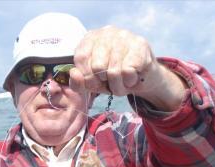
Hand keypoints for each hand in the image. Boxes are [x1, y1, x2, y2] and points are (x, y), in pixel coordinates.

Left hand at [70, 26, 185, 110]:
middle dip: (104, 83)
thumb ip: (78, 82)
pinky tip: (133, 76)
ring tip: (122, 82)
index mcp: (90, 38)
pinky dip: (130, 81)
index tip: (95, 82)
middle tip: (110, 82)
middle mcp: (106, 33)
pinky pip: (128, 71)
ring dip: (118, 86)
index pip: (81, 58)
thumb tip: (73, 73)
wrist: (140, 79)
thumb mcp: (93, 84)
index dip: (87, 77)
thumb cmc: (112, 79)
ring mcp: (124, 36)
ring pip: (114, 71)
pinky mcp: (140, 44)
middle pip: (98, 66)